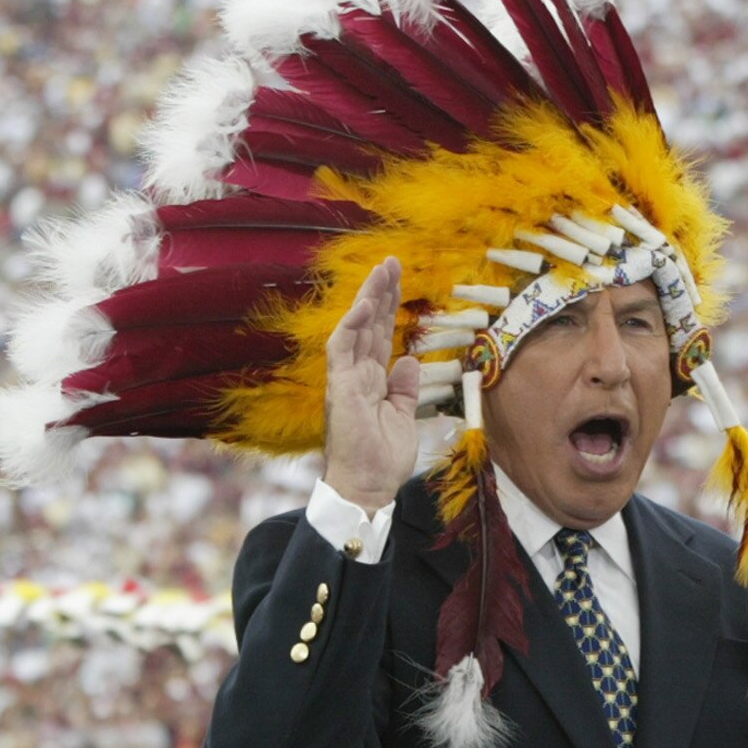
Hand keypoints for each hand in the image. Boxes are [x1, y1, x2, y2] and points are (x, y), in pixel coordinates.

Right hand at [319, 258, 423, 511]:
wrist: (369, 486)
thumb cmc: (383, 458)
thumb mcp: (403, 415)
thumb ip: (404, 386)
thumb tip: (408, 359)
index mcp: (371, 380)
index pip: (380, 335)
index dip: (389, 307)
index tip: (398, 279)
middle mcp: (356, 374)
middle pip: (369, 324)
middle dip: (380, 291)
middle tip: (391, 261)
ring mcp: (346, 378)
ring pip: (355, 328)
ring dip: (368, 297)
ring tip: (382, 269)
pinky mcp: (339, 387)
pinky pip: (342, 348)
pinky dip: (353, 324)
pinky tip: (367, 303)